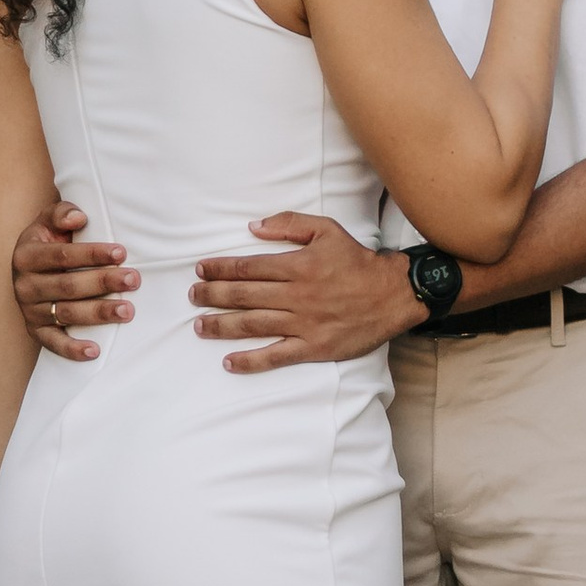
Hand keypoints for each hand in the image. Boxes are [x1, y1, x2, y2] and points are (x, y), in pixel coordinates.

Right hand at [9, 201, 134, 360]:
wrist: (29, 267)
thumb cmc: (49, 240)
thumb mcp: (48, 220)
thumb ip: (61, 213)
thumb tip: (79, 218)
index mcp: (26, 255)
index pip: (62, 255)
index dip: (92, 254)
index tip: (121, 252)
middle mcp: (24, 284)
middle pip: (68, 286)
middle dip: (103, 282)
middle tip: (133, 279)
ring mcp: (29, 310)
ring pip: (65, 313)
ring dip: (98, 313)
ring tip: (127, 310)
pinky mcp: (36, 331)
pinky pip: (53, 343)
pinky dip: (72, 349)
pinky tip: (95, 350)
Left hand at [191, 214, 420, 371]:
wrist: (393, 295)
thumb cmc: (358, 261)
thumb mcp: (327, 230)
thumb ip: (289, 224)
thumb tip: (253, 226)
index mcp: (297, 266)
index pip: (248, 267)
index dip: (220, 268)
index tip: (200, 269)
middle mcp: (296, 295)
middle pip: (244, 295)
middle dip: (213, 295)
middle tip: (192, 296)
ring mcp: (303, 324)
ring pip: (253, 325)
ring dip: (221, 326)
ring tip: (199, 325)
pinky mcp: (313, 347)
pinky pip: (276, 355)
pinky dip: (250, 361)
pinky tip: (229, 362)